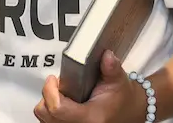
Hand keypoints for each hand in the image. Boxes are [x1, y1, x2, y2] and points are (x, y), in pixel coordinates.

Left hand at [34, 51, 149, 122]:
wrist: (127, 112)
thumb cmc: (121, 100)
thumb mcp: (118, 81)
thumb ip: (111, 67)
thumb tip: (106, 56)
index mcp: (91, 118)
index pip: (57, 108)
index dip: (51, 90)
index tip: (53, 79)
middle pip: (47, 113)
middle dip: (49, 95)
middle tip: (61, 86)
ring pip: (45, 117)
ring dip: (49, 103)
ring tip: (65, 95)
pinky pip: (49, 120)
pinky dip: (51, 111)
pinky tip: (64, 103)